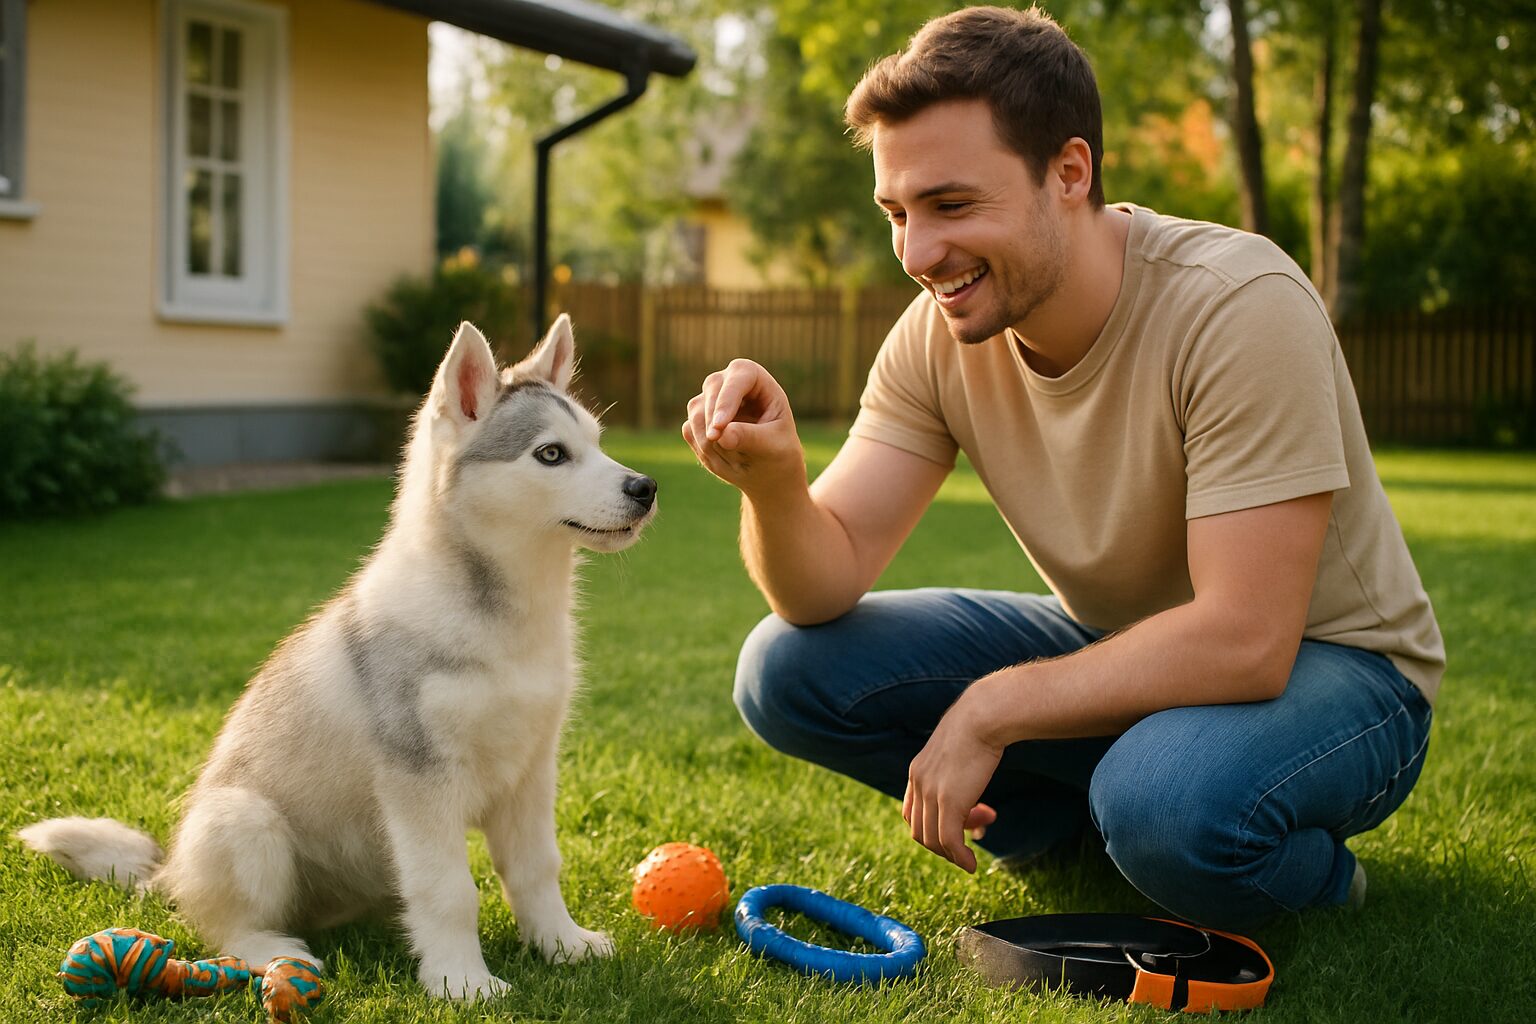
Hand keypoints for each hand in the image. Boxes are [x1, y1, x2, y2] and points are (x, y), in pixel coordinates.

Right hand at [682, 359, 804, 496]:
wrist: (766, 465)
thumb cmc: (778, 449)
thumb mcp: (773, 446)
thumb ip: (751, 438)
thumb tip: (722, 435)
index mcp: (755, 377)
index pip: (740, 374)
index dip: (727, 399)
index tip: (719, 426)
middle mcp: (728, 380)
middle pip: (712, 390)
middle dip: (714, 422)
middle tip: (723, 448)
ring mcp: (709, 397)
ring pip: (696, 412)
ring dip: (709, 441)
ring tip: (736, 460)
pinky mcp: (697, 416)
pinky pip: (689, 430)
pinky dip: (703, 448)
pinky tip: (723, 459)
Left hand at [903, 689, 1004, 872]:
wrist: (983, 716)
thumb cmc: (978, 726)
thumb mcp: (959, 749)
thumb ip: (956, 768)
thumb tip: (969, 783)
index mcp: (917, 772)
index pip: (911, 814)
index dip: (931, 826)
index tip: (961, 823)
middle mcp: (918, 784)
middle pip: (920, 831)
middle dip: (946, 840)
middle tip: (976, 831)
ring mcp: (932, 793)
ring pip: (933, 840)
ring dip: (953, 853)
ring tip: (974, 853)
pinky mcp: (950, 802)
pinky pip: (950, 841)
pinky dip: (959, 857)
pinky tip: (972, 865)